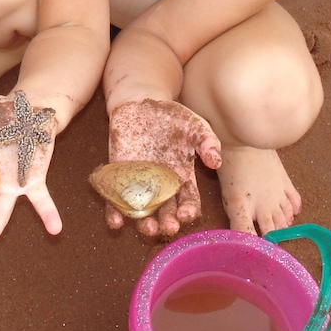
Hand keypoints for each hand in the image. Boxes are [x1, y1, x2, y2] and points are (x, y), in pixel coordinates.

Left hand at [106, 98, 221, 238]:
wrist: (140, 101)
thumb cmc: (172, 115)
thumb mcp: (195, 126)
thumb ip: (208, 142)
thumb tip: (216, 162)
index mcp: (182, 178)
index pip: (188, 202)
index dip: (189, 211)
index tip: (186, 214)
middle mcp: (161, 186)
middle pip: (167, 212)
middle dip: (168, 223)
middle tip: (168, 227)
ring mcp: (139, 183)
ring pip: (143, 211)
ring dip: (144, 224)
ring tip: (147, 229)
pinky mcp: (119, 177)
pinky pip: (116, 199)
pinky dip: (114, 213)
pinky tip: (116, 222)